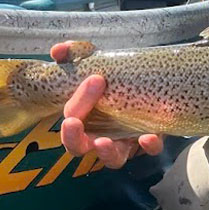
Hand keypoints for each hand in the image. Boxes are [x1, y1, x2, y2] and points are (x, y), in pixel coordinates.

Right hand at [50, 42, 162, 168]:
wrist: (150, 82)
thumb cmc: (113, 78)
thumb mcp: (94, 61)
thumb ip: (74, 54)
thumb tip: (58, 50)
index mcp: (83, 118)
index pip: (72, 118)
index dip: (77, 104)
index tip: (94, 79)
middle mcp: (100, 134)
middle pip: (79, 147)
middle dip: (73, 137)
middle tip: (74, 122)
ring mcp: (125, 142)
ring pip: (113, 159)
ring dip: (107, 153)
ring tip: (104, 142)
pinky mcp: (149, 141)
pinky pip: (150, 151)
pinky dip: (149, 146)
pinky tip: (148, 137)